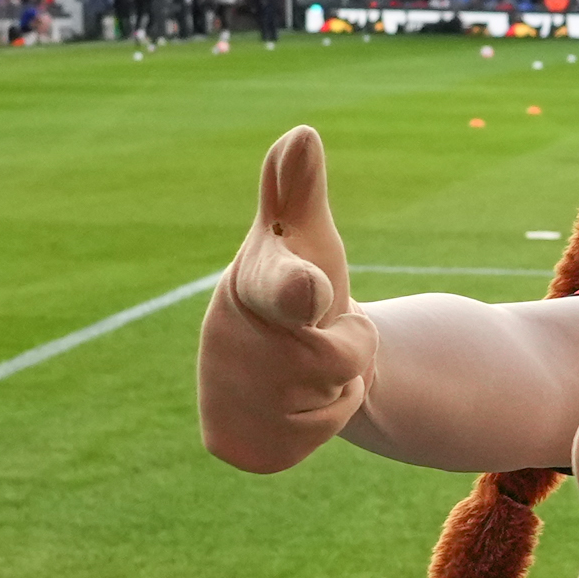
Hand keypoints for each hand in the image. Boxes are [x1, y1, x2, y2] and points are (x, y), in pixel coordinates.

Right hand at [198, 125, 378, 470]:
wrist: (275, 359)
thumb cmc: (297, 281)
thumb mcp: (303, 238)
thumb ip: (299, 188)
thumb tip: (302, 132)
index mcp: (253, 285)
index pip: (284, 289)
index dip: (299, 291)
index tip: (313, 289)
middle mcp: (231, 343)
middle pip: (342, 356)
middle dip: (347, 346)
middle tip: (317, 331)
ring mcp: (234, 397)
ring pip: (338, 395)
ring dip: (340, 383)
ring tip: (306, 364)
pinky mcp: (247, 444)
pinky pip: (325, 432)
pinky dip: (326, 420)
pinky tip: (298, 402)